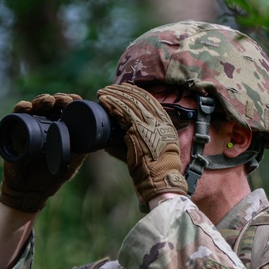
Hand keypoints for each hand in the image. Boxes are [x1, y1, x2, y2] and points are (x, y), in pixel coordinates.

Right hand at [0, 93, 85, 212]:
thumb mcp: (70, 162)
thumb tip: (96, 139)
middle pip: (50, 104)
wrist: (30, 191)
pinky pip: (16, 116)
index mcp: (57, 127)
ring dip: (42, 100)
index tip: (77, 99)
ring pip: (35, 106)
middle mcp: (42, 123)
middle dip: (58, 98)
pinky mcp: (14, 131)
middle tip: (66, 100)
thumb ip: (80, 150)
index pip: (63, 109)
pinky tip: (27, 107)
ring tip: (50, 100)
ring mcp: (28, 125)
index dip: (70, 101)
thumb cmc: (50, 176)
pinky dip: (20, 109)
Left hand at [96, 84, 187, 208]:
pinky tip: (104, 100)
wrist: (160, 179)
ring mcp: (150, 123)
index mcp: (165, 124)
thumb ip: (132, 145)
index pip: (150, 101)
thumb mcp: (148, 153)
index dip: (136, 92)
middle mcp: (159, 120)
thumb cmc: (154, 171)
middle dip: (122, 91)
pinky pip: (123, 110)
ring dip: (114, 95)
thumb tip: (109, 144)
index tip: (125, 89)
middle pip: (139, 97)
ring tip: (102, 92)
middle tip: (109, 89)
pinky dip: (112, 103)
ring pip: (130, 101)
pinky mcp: (138, 128)